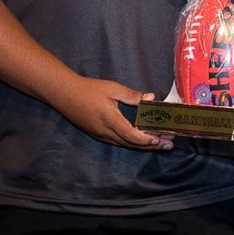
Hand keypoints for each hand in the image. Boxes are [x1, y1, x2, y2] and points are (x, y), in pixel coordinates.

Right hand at [53, 76, 173, 150]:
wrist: (64, 94)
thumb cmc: (89, 89)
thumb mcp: (112, 88)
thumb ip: (132, 95)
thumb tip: (151, 97)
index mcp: (110, 120)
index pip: (131, 135)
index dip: (147, 139)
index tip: (161, 139)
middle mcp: (105, 132)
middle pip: (131, 144)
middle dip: (151, 145)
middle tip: (168, 145)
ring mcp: (100, 135)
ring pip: (125, 145)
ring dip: (143, 145)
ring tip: (160, 144)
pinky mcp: (97, 135)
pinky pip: (118, 142)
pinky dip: (132, 142)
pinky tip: (141, 140)